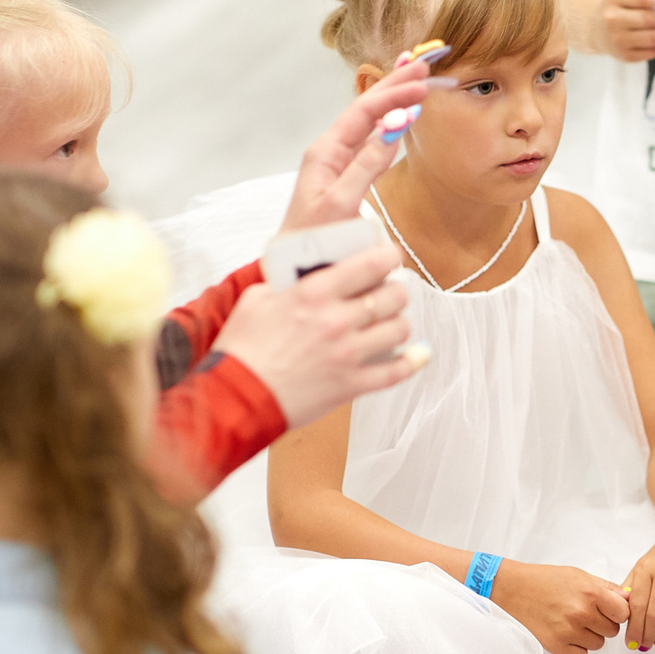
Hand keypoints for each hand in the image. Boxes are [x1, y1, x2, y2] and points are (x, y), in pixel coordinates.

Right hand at [217, 241, 422, 428]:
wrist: (235, 396)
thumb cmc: (241, 350)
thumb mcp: (256, 300)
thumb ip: (287, 285)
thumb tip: (302, 278)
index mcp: (313, 293)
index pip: (370, 263)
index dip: (389, 256)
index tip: (390, 256)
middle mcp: (336, 320)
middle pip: (393, 296)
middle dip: (396, 291)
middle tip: (390, 292)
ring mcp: (347, 354)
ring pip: (400, 330)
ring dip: (399, 323)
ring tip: (391, 323)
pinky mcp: (351, 384)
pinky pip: (396, 371)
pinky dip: (413, 362)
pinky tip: (419, 354)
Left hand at [281, 59, 429, 231]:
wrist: (297, 269)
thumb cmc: (315, 241)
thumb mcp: (340, 204)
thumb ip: (365, 167)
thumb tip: (393, 130)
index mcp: (325, 152)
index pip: (364, 112)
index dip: (394, 94)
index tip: (423, 83)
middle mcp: (331, 152)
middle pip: (366, 110)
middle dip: (395, 86)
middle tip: (424, 66)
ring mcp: (339, 165)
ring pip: (370, 123)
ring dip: (394, 100)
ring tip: (416, 80)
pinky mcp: (348, 179)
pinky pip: (372, 142)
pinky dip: (390, 125)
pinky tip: (401, 117)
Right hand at [491, 561, 629, 653]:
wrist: (513, 590)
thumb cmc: (546, 580)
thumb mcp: (579, 575)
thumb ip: (606, 588)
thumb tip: (628, 599)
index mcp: (590, 593)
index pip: (623, 613)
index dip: (617, 611)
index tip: (609, 609)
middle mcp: (581, 613)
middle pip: (612, 631)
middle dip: (603, 623)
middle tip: (587, 614)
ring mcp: (568, 632)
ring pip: (598, 645)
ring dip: (590, 636)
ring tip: (574, 623)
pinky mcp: (555, 646)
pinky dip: (578, 650)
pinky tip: (568, 636)